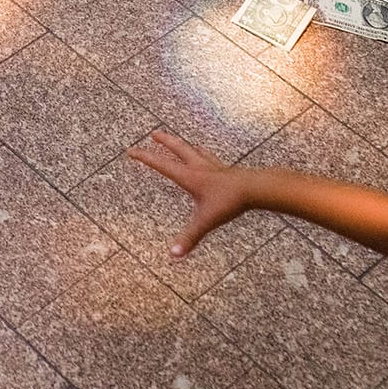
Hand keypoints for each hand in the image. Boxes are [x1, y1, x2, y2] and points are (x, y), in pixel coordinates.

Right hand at [128, 130, 250, 257]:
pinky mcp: (226, 170)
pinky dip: (204, 154)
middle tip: (155, 133)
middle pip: (179, 149)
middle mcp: (199, 168)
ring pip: (195, 151)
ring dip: (185, 145)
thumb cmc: (229, 202)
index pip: (161, 164)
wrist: (256, 188)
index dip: (145, 157)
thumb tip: (173, 254)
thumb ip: (190, 237)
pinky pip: (211, 158)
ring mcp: (214, 167)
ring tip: (179, 142)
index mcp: (189, 177)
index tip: (131, 151)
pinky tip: (206, 156)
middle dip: (165, 141)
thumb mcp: (206, 221)